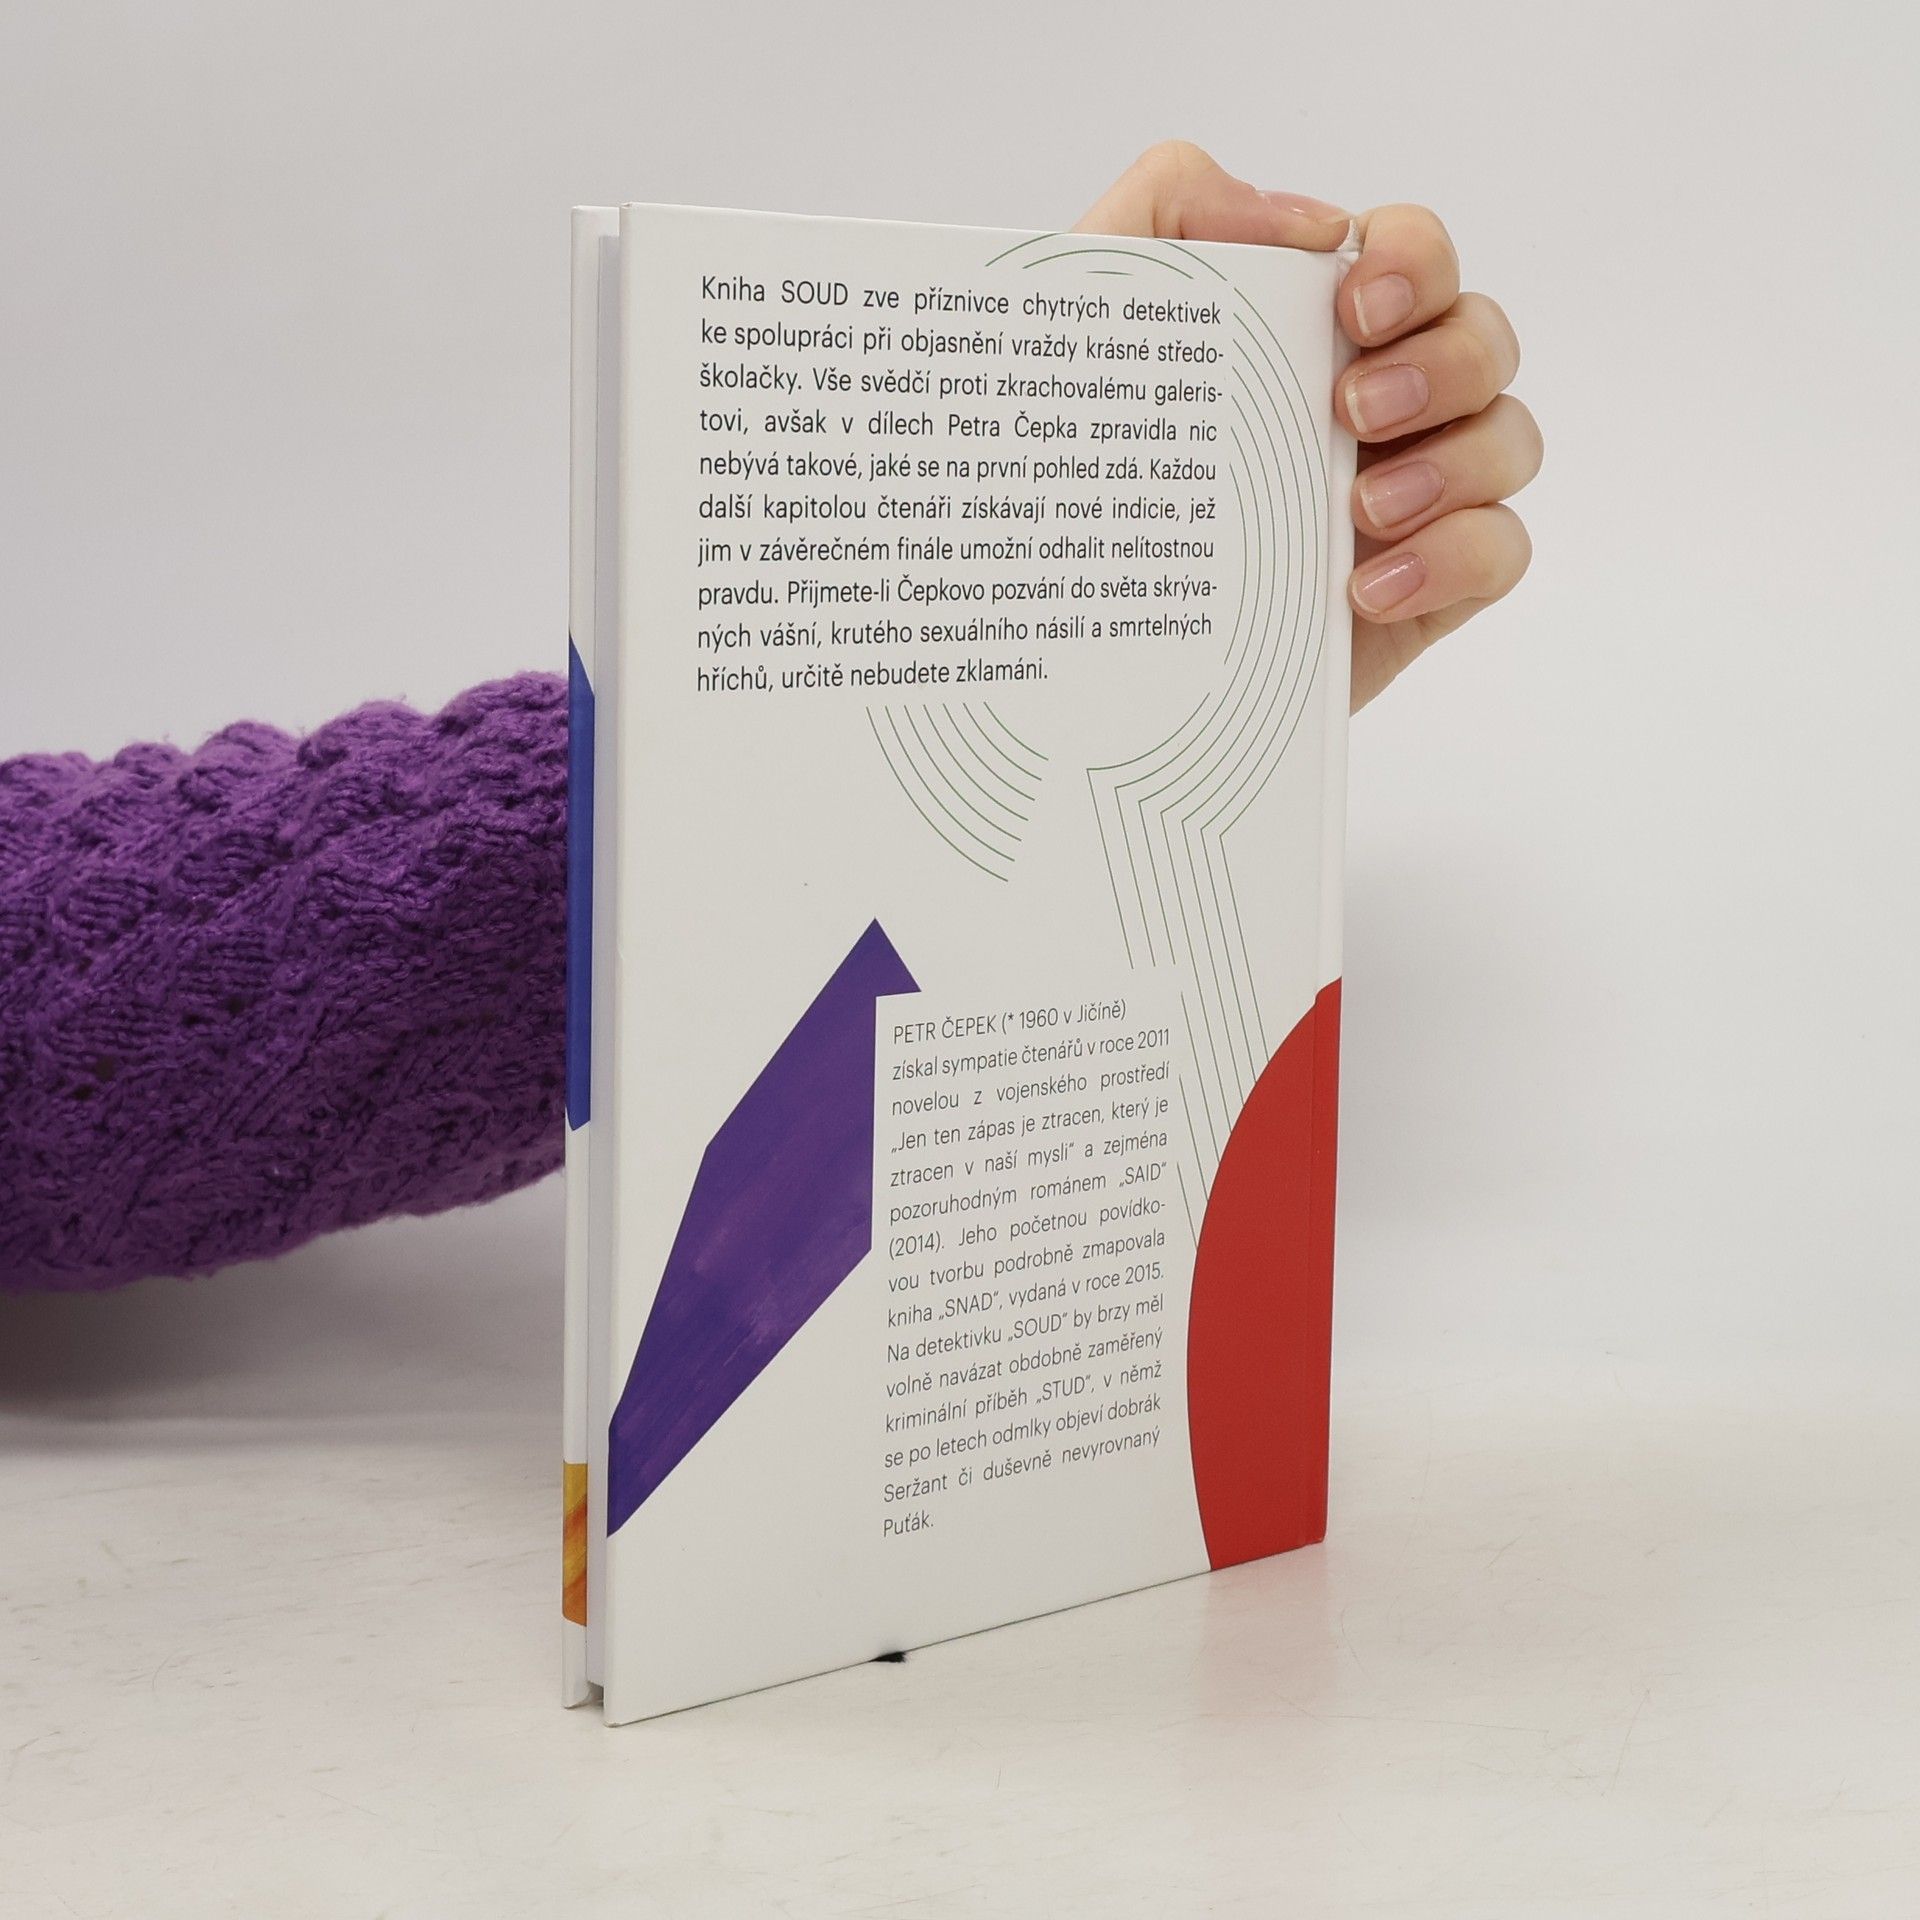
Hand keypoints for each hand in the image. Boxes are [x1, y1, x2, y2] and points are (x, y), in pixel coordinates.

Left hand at [1075, 142, 1539, 710]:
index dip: (1413, 260)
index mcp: (1318, 329)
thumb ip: (1171, 205)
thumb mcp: (1090, 313)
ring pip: (1509, 439)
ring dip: (1455, 464)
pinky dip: (1453, 558)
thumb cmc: (1085, 463)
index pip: (1415, 254)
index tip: (1354, 307)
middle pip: (1484, 338)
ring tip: (1362, 511)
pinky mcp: (1423, 586)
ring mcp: (1412, 494)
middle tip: (1352, 411)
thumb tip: (1311, 220)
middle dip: (1442, 363)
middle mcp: (1383, 400)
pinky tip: (1366, 590)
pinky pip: (1501, 550)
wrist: (1077, 625)